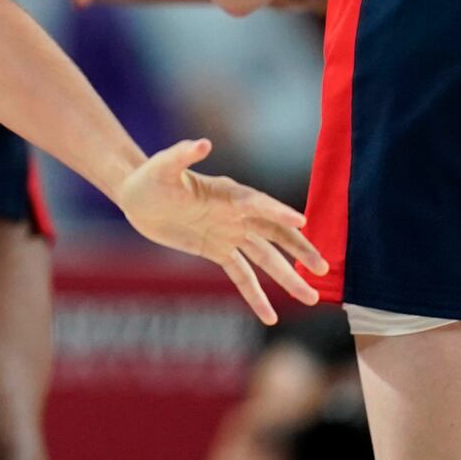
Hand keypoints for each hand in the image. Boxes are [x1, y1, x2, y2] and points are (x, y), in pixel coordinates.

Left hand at [114, 137, 326, 323]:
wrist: (137, 196)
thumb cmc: (151, 176)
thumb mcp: (163, 166)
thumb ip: (182, 155)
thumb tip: (202, 143)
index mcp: (229, 192)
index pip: (259, 204)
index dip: (278, 212)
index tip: (301, 223)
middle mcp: (236, 213)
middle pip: (275, 234)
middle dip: (300, 250)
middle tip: (323, 268)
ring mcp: (229, 233)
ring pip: (266, 259)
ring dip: (288, 278)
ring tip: (311, 299)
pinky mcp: (217, 250)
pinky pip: (242, 276)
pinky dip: (256, 295)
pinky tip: (270, 316)